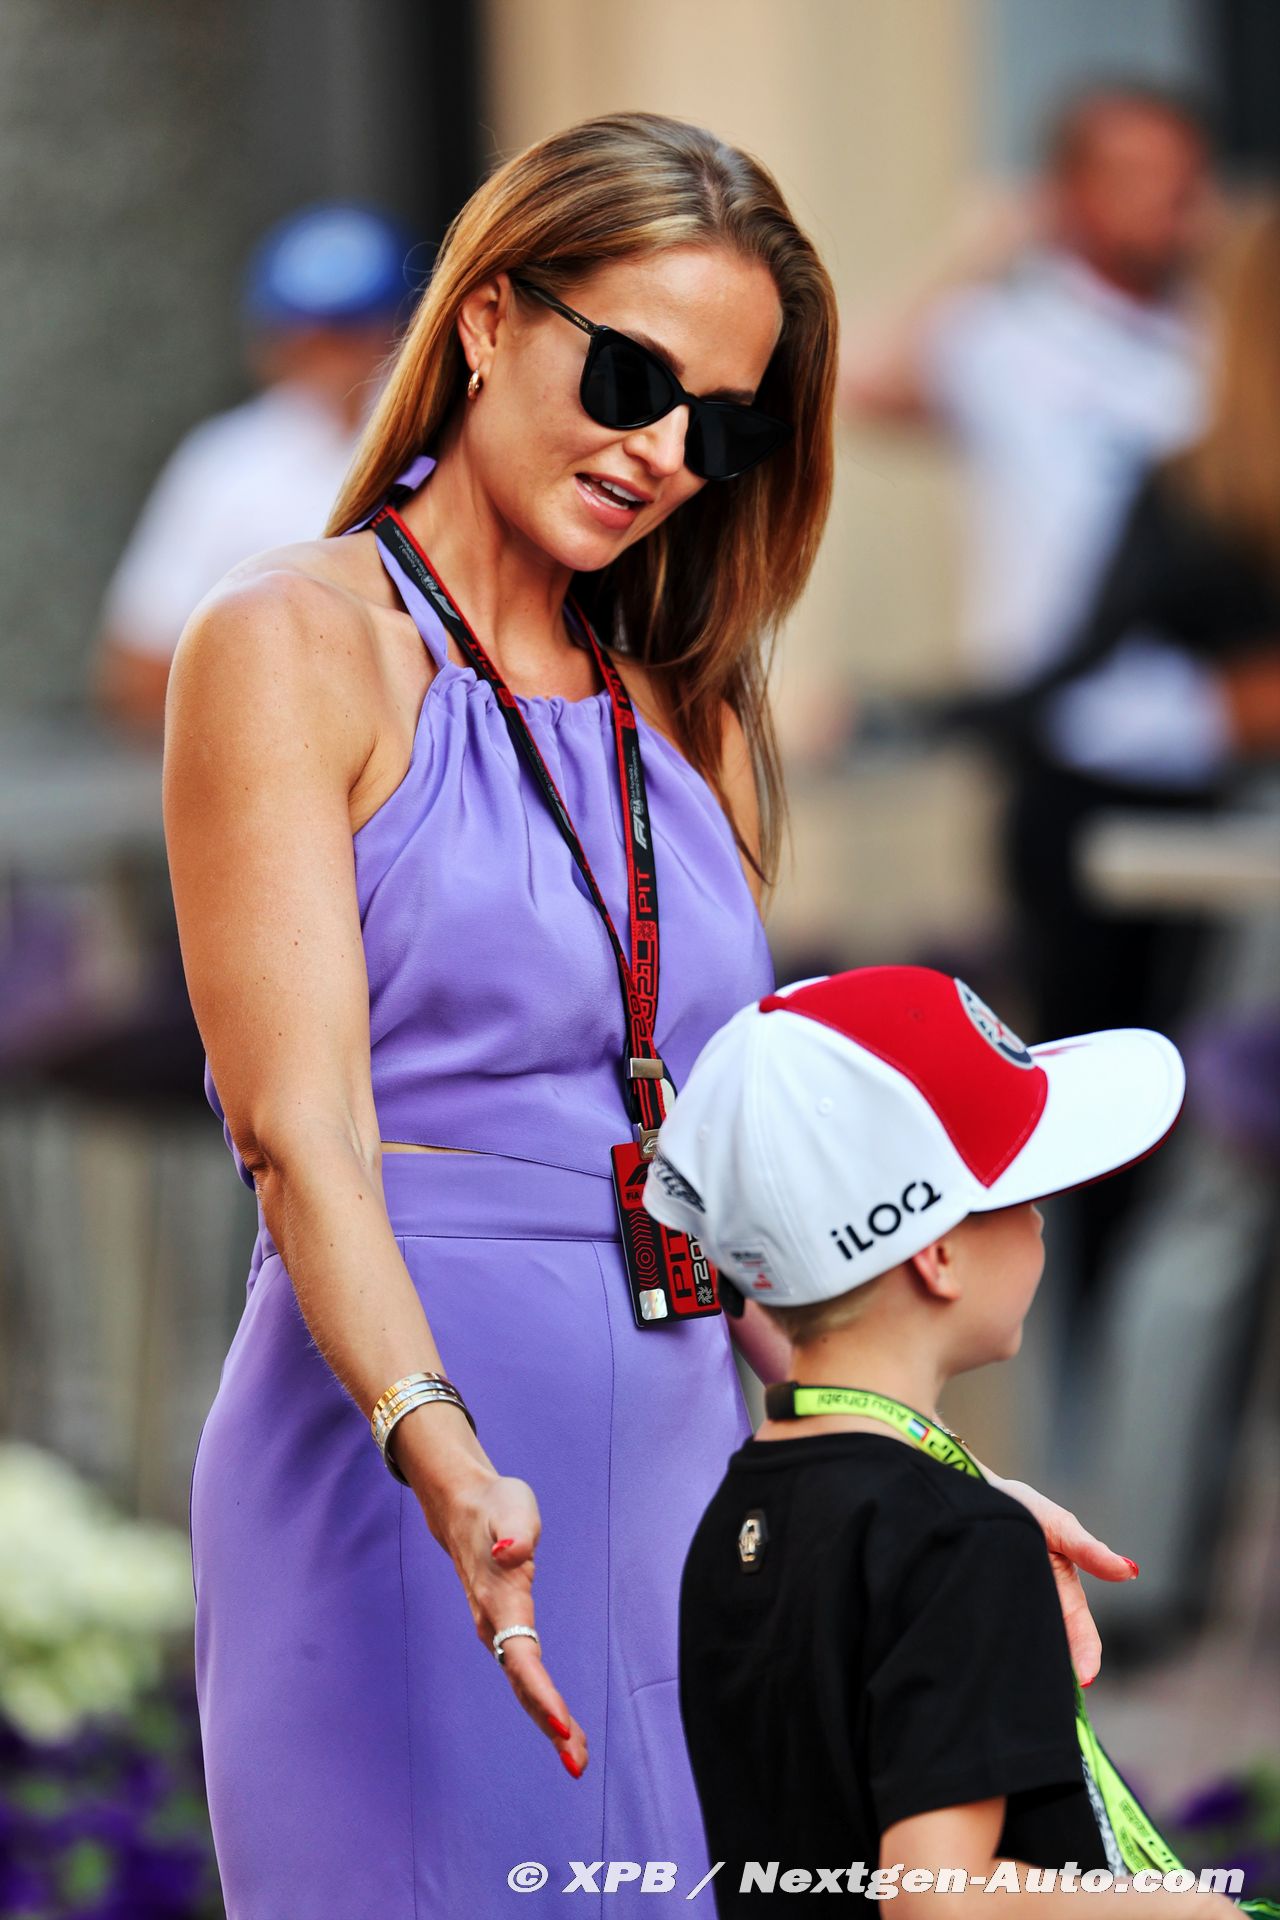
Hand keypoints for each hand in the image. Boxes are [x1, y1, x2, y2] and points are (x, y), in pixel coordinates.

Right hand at [406, 1433, 588, 1776]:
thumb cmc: (495, 1505)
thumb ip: (515, 1531)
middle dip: (548, 1724)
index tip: (562, 1724)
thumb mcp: (511, 1506)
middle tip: (578, 1764)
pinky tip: (562, 1725)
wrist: (463, 1505)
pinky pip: (526, 1674)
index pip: (521, 1656)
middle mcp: (494, 1623)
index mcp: (500, 1600)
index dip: (540, 1692)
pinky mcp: (505, 1628)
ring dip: (548, 1722)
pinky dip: (544, 1703)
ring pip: (523, 1686)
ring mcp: (496, 1629)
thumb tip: (514, 1554)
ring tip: (577, 1758)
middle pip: (523, 1683)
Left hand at [988, 1475, 1137, 1684]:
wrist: (965, 1490)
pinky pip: (985, 1631)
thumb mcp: (1055, 1524)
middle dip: (1054, 1668)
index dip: (1083, 1654)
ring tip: (1019, 1687)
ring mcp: (1005, 1607)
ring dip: (1022, 1661)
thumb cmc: (1015, 1506)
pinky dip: (989, 1645)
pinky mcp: (974, 1607)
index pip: (1077, 1630)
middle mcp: (1035, 1604)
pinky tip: (985, 1659)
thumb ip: (1089, 1549)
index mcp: (1060, 1590)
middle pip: (1049, 1643)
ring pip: (1018, 1642)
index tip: (1086, 1678)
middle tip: (1053, 1696)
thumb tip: (1130, 1571)